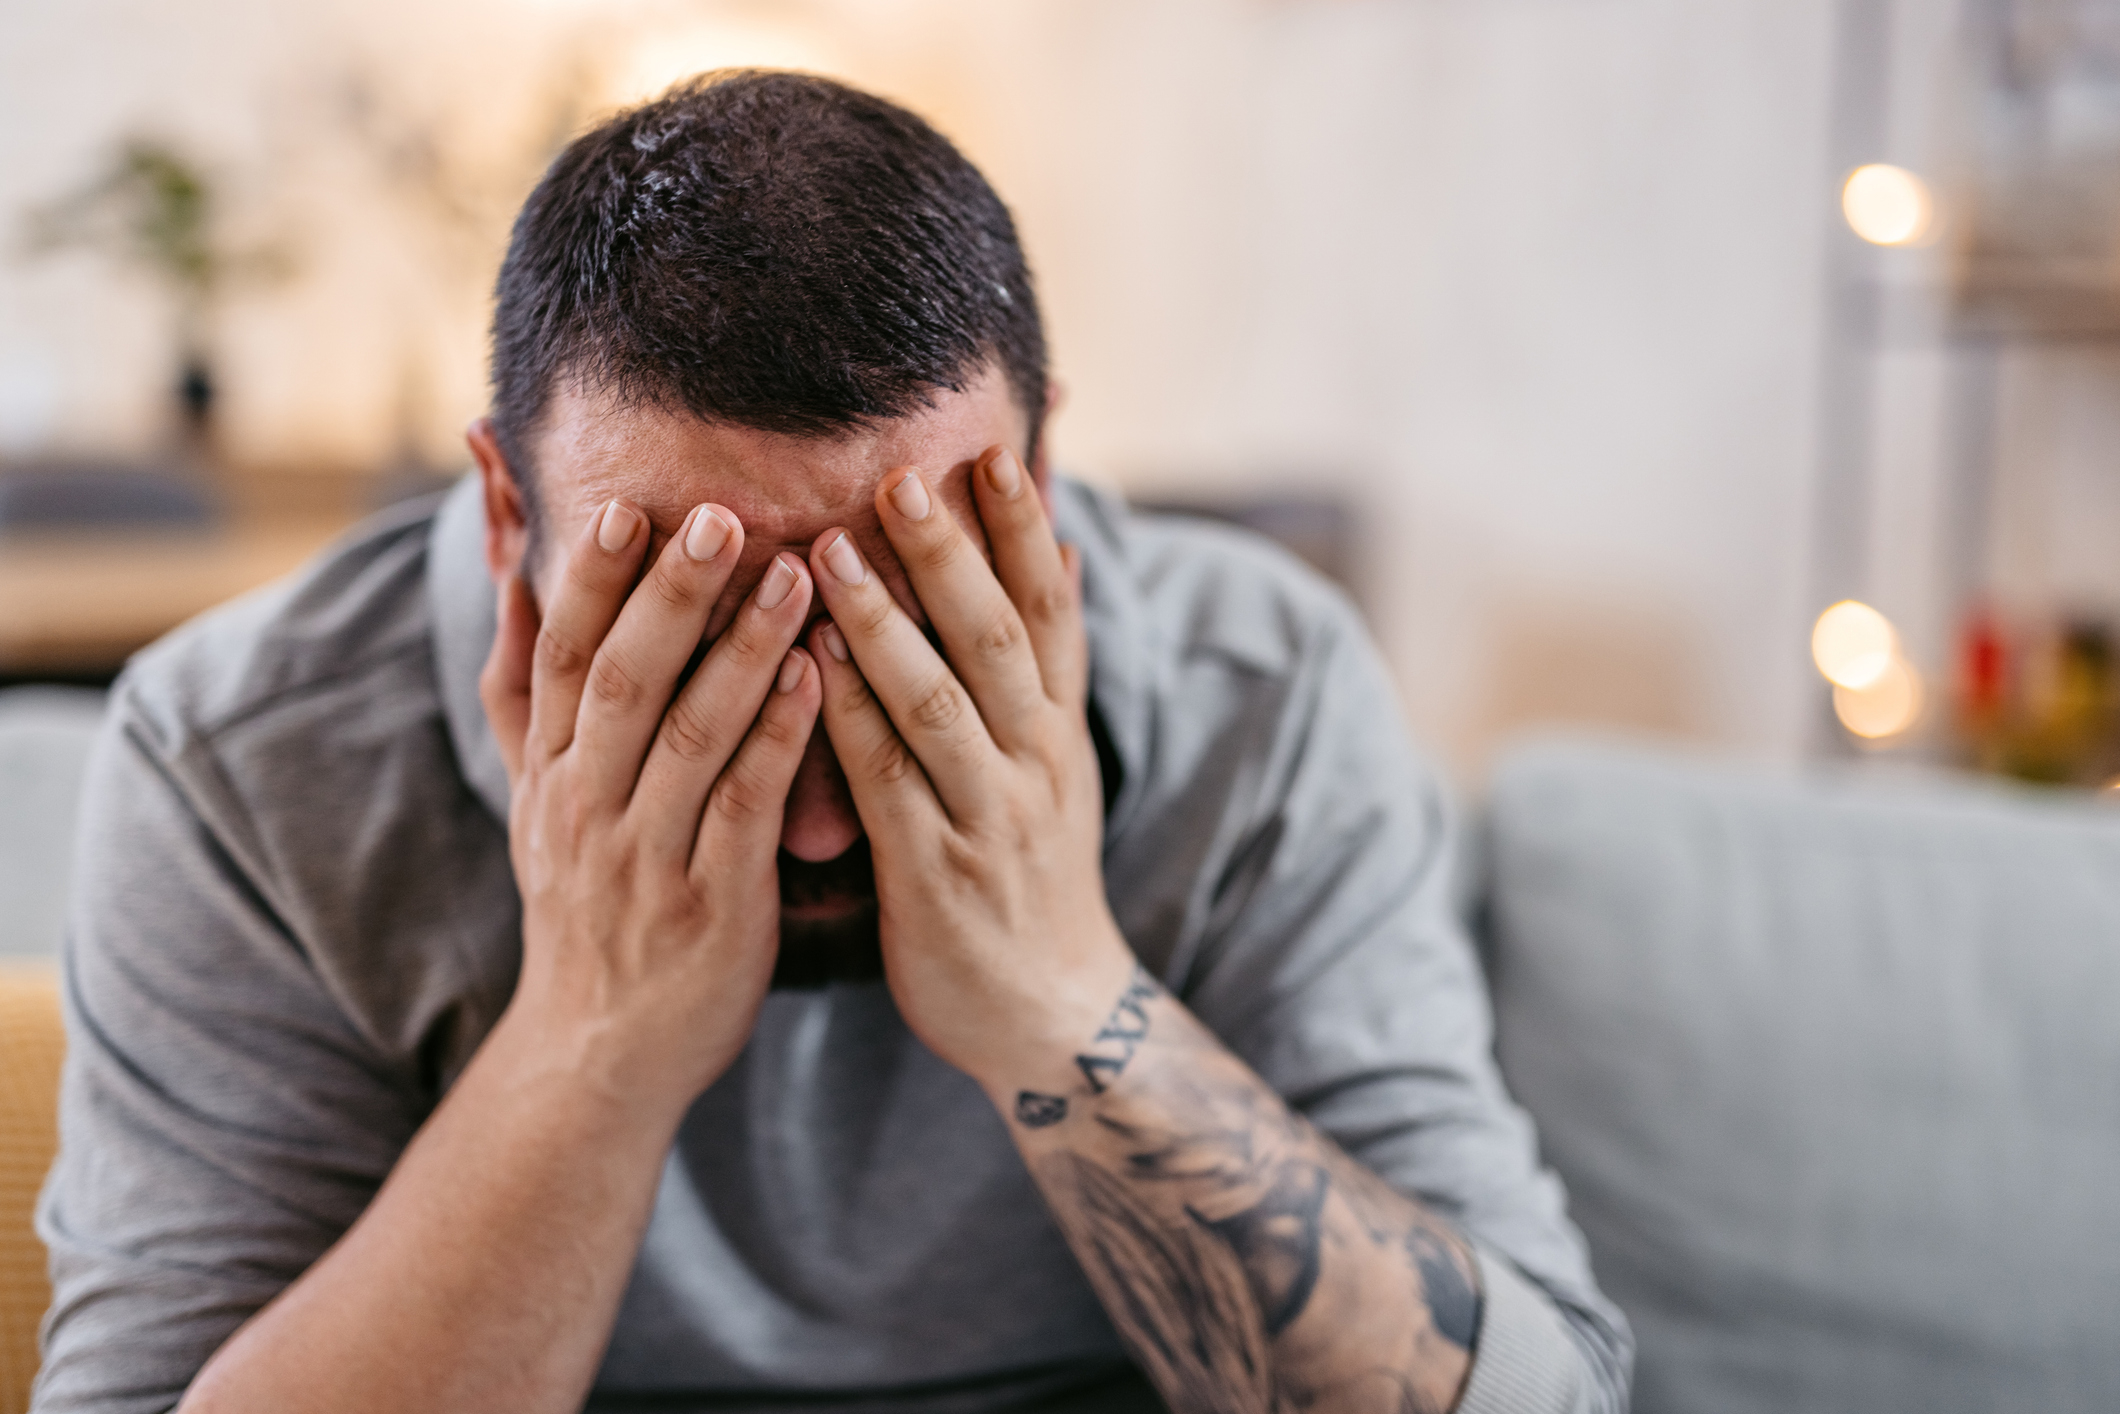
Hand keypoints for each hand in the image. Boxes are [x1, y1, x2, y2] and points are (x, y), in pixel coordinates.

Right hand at [480, 498, 821, 1119]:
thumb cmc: (585, 905)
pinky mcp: (712, 900)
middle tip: (721, 514)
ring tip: (795, 573)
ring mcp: (647, 855)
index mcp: (549, 773)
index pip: (562, 657)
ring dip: (743, 648)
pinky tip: (818, 675)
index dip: (590, 580)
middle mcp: (586, 805)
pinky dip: (780, 735)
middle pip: (622, 679)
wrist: (598, 1054)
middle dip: (670, 593)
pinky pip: (746, 803)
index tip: (626, 506)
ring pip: (690, 733)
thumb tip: (505, 573)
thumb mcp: (534, 798)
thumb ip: (526, 690)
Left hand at [803, 446, 1134, 1089]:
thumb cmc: (1031, 873)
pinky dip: (849, 718)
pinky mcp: (937, 873)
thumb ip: (1047, 664)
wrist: (1049, 1013)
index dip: (1026, 528)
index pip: (1053, 608)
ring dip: (888, 621)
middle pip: (1000, 636)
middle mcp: (1036, 760)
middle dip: (953, 550)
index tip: (993, 449)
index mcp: (1060, 728)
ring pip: (942, 700)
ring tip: (832, 547)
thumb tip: (1063, 550)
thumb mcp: (1059, 763)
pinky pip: (888, 782)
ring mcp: (989, 816)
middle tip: (901, 471)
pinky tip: (804, 666)